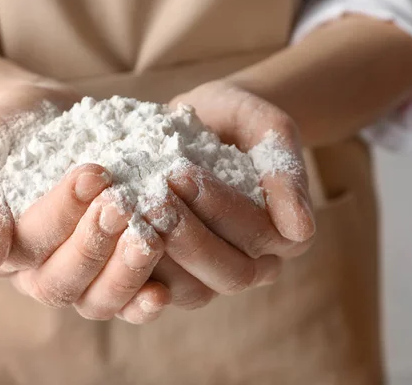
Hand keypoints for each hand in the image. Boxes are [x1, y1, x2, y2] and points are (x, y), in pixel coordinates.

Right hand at [0, 83, 169, 323]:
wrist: (40, 121)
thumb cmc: (4, 139)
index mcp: (9, 253)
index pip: (31, 246)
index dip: (62, 216)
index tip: (93, 174)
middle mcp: (46, 272)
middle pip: (67, 284)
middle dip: (96, 246)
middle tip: (123, 205)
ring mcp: (86, 274)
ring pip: (103, 299)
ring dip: (128, 272)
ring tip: (152, 236)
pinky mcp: (119, 267)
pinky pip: (134, 298)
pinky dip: (149, 298)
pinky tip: (168, 287)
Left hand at [146, 81, 315, 305]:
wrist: (205, 120)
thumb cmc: (240, 119)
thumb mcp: (268, 128)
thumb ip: (286, 171)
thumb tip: (301, 230)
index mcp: (284, 235)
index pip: (259, 236)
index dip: (220, 209)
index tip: (180, 172)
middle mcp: (254, 263)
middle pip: (229, 274)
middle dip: (188, 239)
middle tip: (151, 200)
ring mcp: (212, 274)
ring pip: (192, 292)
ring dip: (159, 257)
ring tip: (127, 215)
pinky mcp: (176, 274)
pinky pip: (157, 291)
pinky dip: (133, 271)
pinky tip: (109, 237)